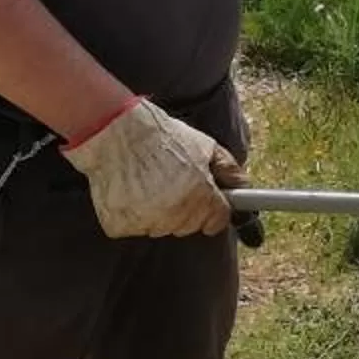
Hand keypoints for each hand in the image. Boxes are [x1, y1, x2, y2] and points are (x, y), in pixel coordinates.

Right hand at [65, 99, 241, 237]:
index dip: (212, 209)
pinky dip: (132, 215)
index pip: (216, 221)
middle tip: (170, 181)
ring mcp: (146, 221)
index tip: (205, 200)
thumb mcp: (204, 145)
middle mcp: (174, 214)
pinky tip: (129, 190)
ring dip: (158, 213)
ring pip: (161, 228)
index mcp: (199, 196)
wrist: (115, 130)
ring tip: (147, 182)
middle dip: (185, 208)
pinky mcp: (120, 225)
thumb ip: (228, 169)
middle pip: (189, 226)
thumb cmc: (160, 136)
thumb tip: (244, 188)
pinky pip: (134, 227)